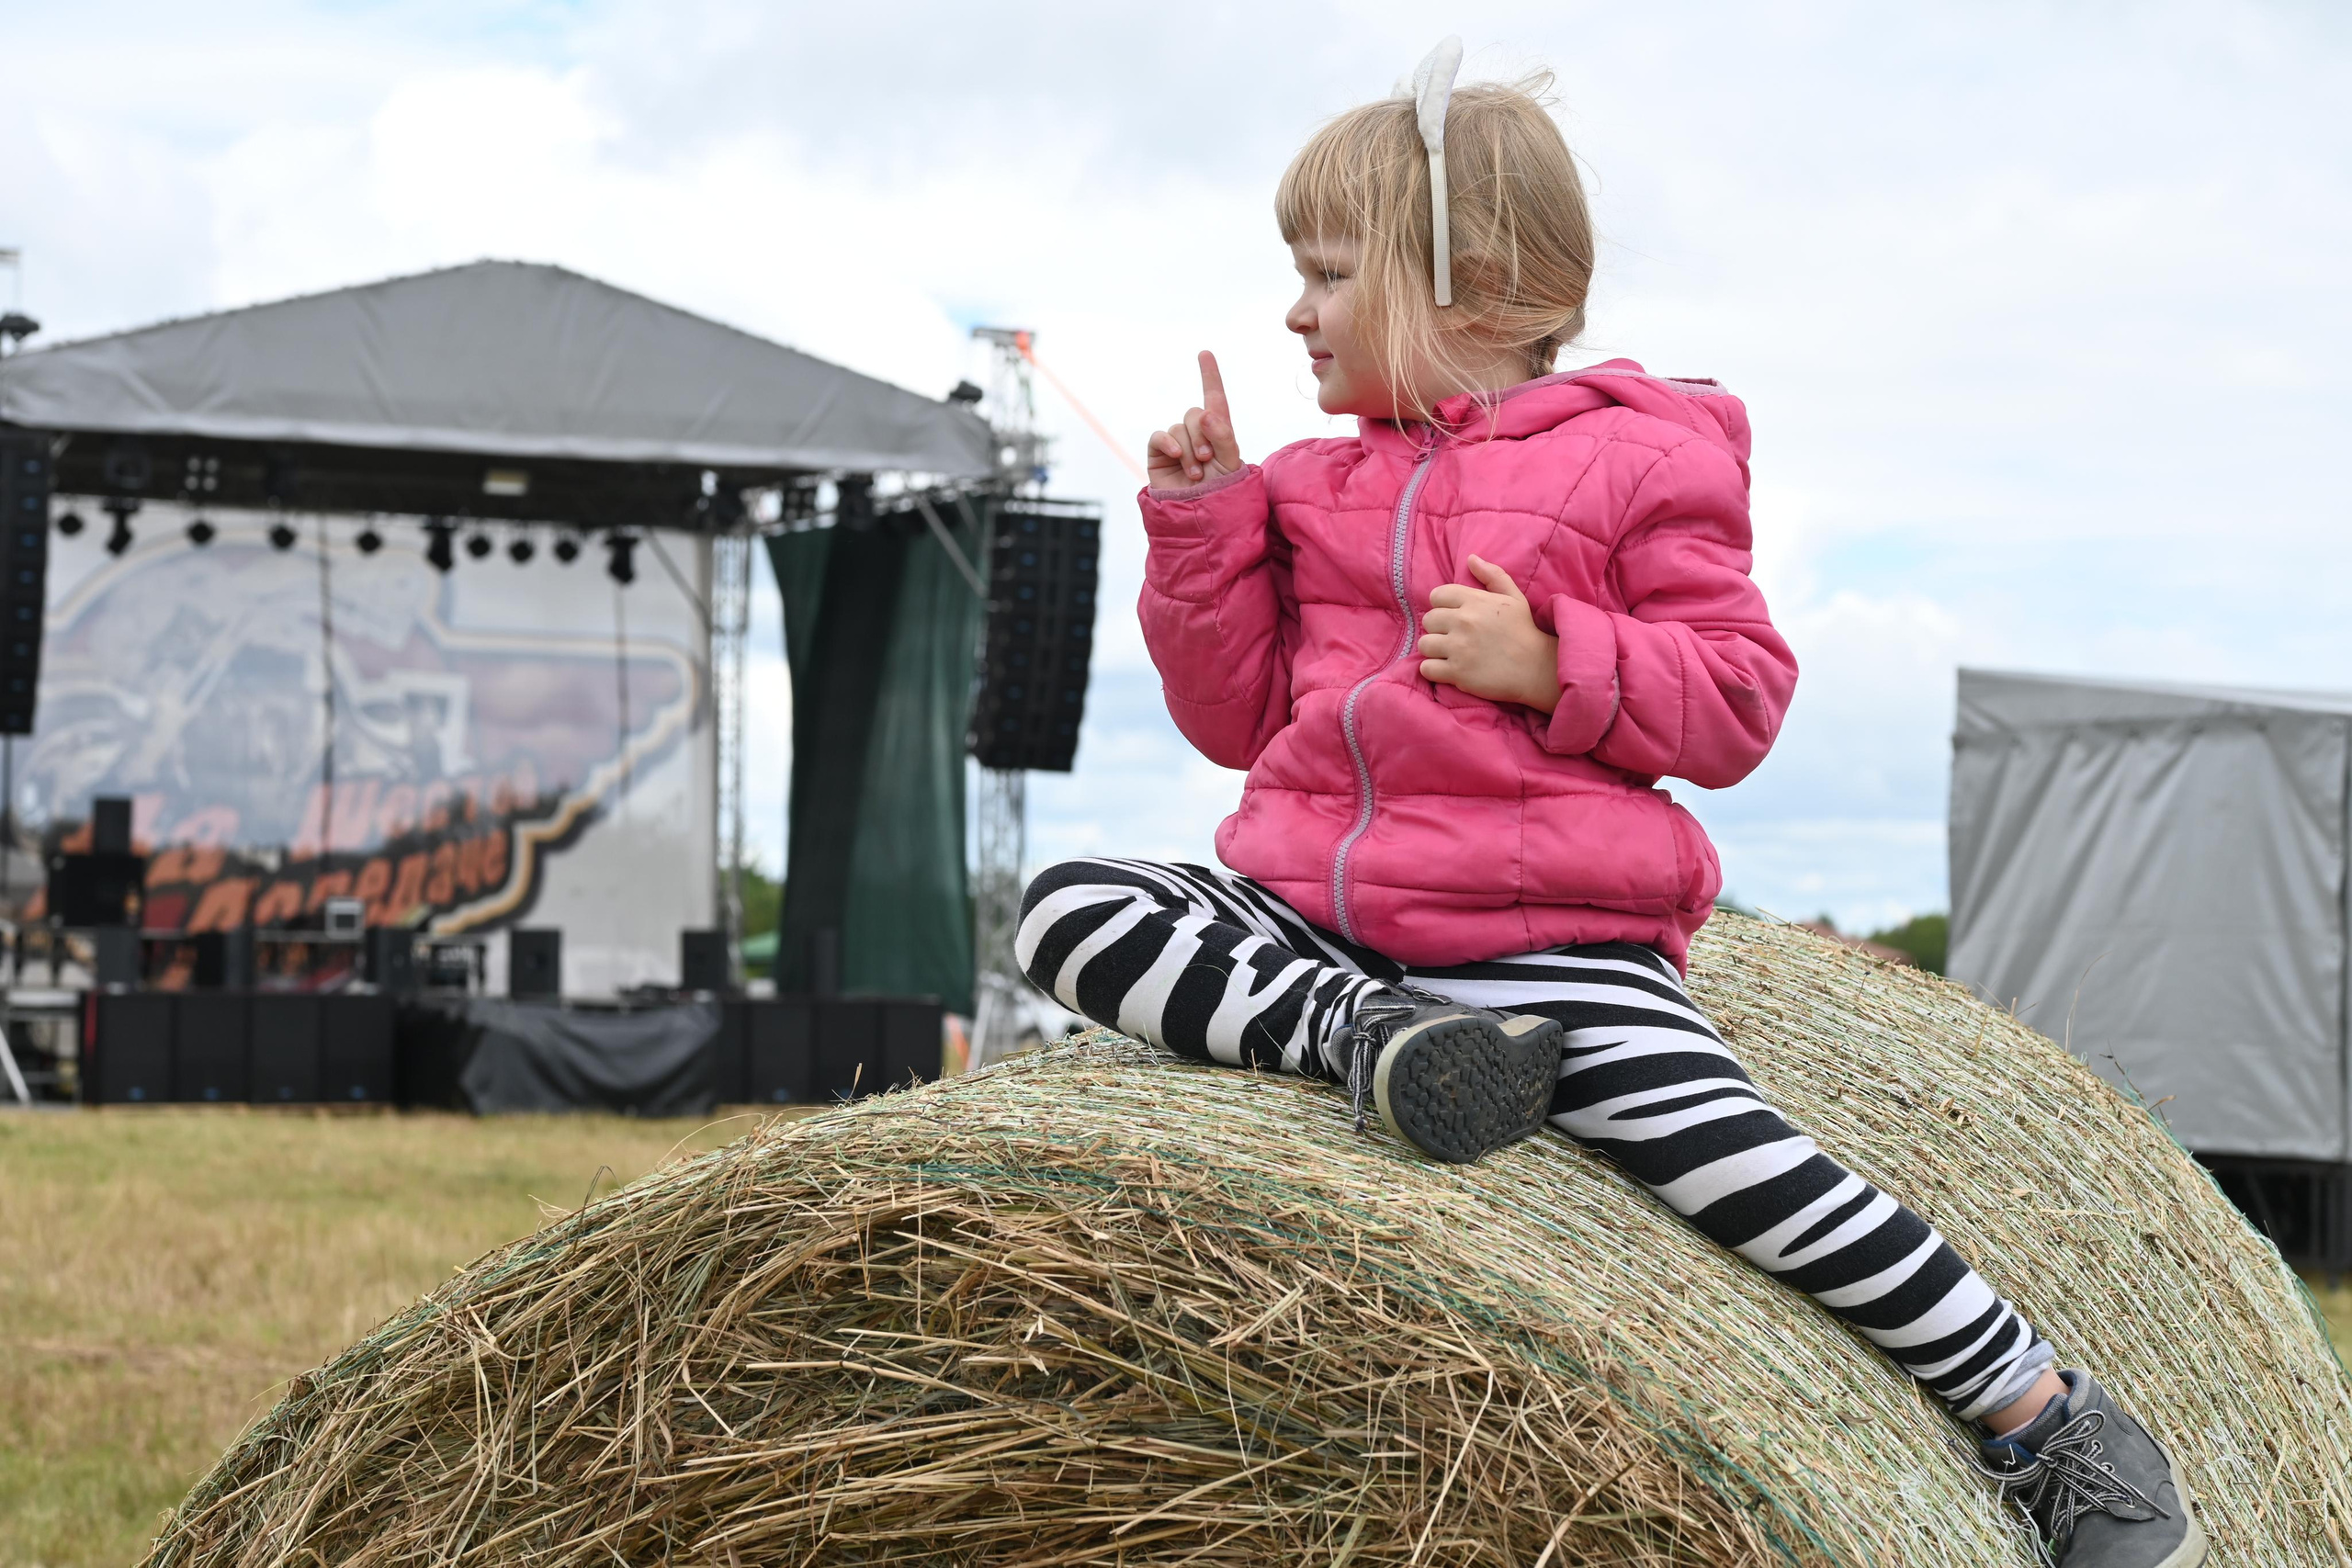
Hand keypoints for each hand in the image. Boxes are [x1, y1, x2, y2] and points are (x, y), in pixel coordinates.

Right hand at [1146, 351, 1244, 489]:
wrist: (1201, 515)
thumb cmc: (1220, 491)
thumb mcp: (1231, 463)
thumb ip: (1224, 436)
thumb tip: (1204, 413)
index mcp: (1218, 432)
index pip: (1214, 399)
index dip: (1209, 376)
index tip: (1204, 354)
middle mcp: (1196, 434)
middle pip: (1195, 413)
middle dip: (1203, 435)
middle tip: (1208, 460)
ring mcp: (1176, 443)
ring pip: (1179, 428)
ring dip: (1189, 450)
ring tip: (1197, 473)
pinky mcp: (1159, 453)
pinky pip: (1160, 436)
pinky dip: (1169, 444)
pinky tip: (1177, 457)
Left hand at [1418, 556, 1561, 712]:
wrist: (1535, 667)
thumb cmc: (1523, 630)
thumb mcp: (1514, 597)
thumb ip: (1493, 575)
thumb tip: (1471, 559)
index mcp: (1475, 601)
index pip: (1437, 596)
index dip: (1442, 606)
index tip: (1453, 617)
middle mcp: (1464, 621)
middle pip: (1428, 620)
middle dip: (1438, 628)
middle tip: (1452, 637)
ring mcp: (1459, 648)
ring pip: (1424, 644)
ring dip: (1434, 650)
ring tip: (1449, 653)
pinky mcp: (1457, 673)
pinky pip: (1427, 669)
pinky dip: (1433, 670)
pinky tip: (1447, 669)